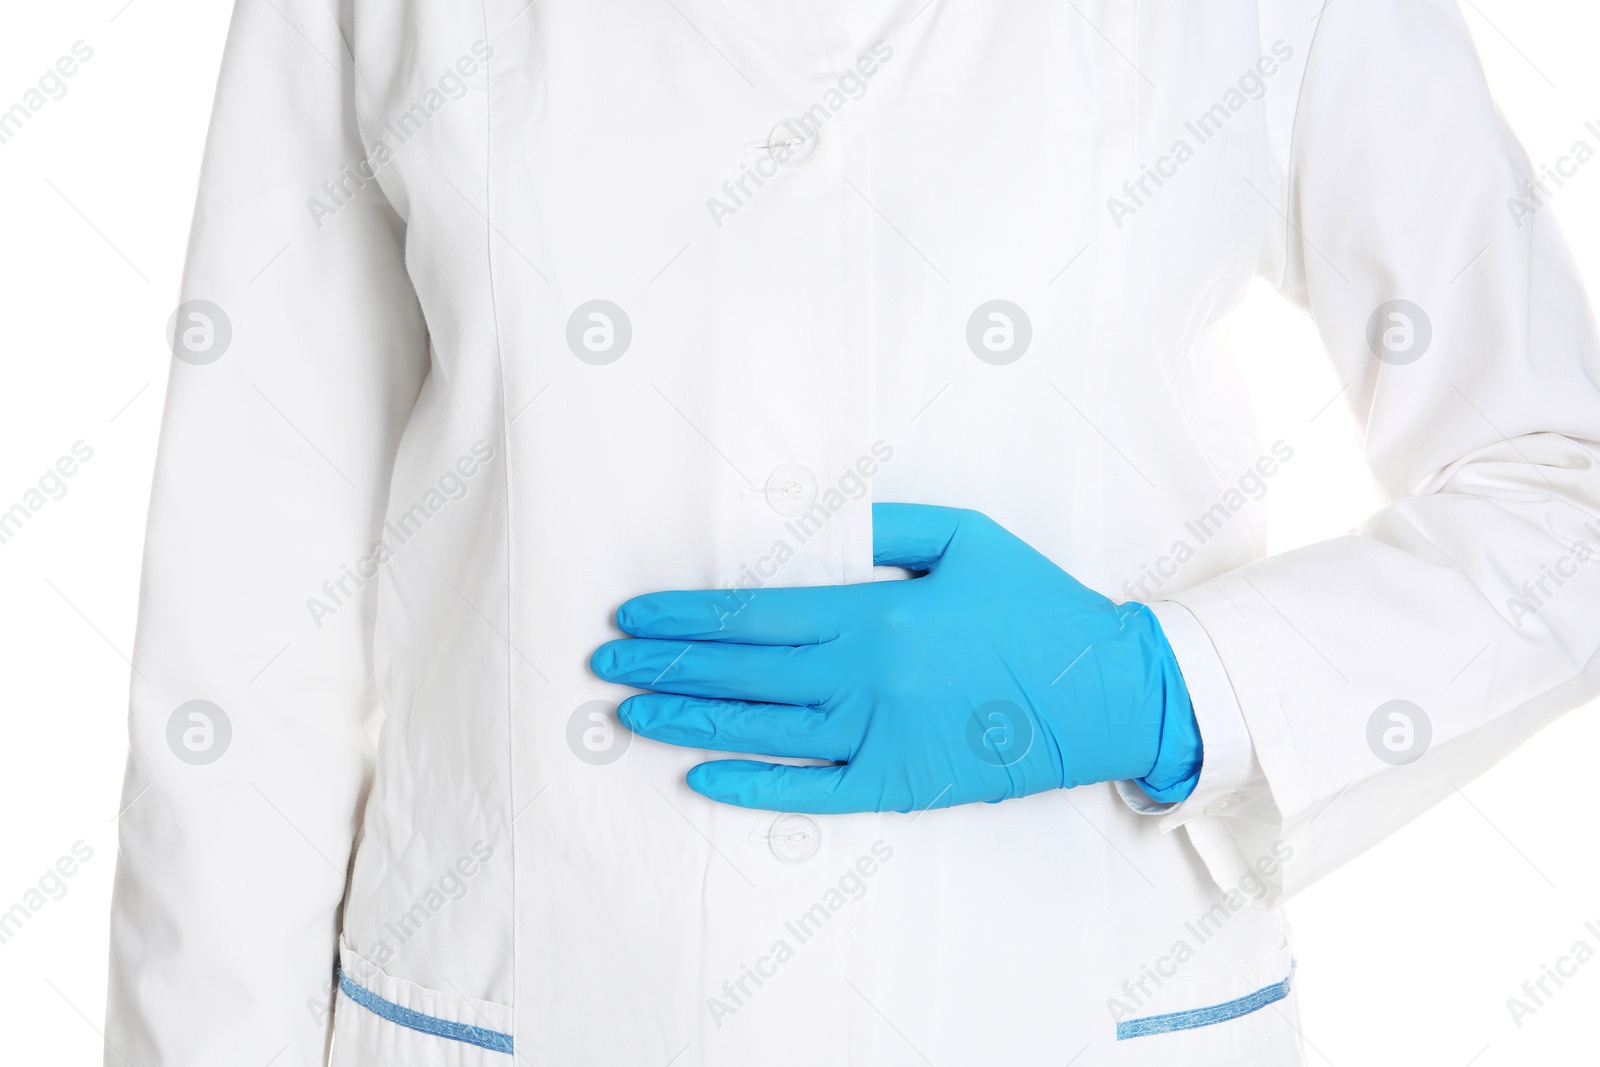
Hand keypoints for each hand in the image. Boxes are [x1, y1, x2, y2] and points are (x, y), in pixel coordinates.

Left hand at [590, 503, 1201, 812]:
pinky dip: (751, 786)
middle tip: (606, 666)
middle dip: (666, 669)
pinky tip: (699, 777)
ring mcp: (879, 738)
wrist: (1107, 692)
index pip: (752, 616)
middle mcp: (865, 678)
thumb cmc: (1036, 607)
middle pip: (740, 675)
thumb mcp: (966, 539)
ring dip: (689, 723)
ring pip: (761, 731)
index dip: (684, 619)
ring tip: (630, 714)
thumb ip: (887, 527)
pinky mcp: (899, 787)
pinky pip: (809, 793)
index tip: (630, 617)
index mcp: (876, 613)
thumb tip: (816, 526)